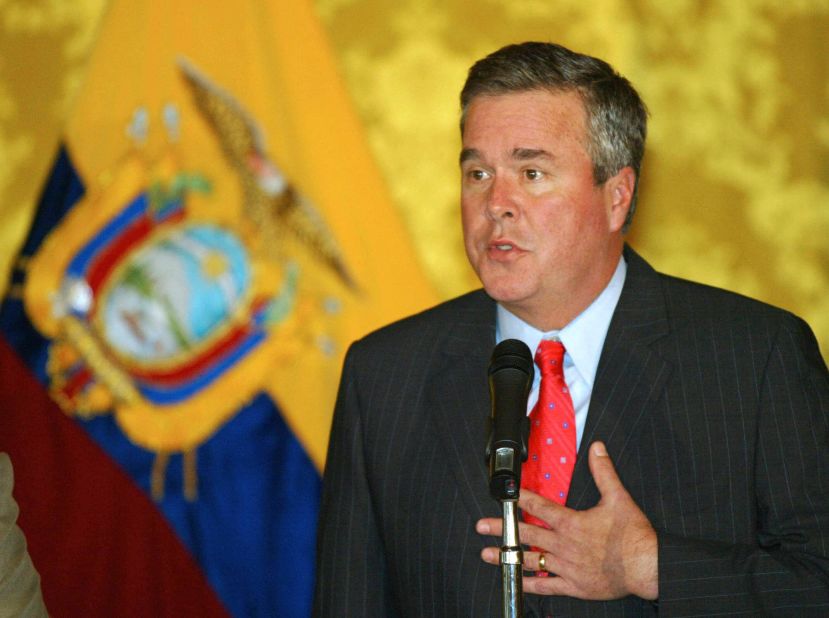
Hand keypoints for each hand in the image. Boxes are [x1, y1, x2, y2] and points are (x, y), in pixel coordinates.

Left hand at [477, 441, 657, 599]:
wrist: (647, 566)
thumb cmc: (634, 536)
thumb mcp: (618, 497)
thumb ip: (604, 471)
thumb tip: (597, 448)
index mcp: (571, 523)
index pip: (539, 507)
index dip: (520, 498)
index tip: (504, 495)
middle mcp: (564, 544)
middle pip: (525, 533)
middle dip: (501, 528)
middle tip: (481, 526)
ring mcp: (566, 566)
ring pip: (530, 560)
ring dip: (507, 556)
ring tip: (488, 554)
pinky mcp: (574, 584)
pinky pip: (547, 585)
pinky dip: (531, 583)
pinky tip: (518, 582)